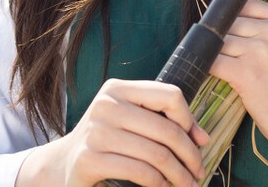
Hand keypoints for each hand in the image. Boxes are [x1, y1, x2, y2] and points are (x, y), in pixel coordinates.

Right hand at [16, 78, 209, 186]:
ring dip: (179, 175)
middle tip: (199, 173)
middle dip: (190, 155)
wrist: (64, 164)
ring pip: (157, 154)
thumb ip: (163, 122)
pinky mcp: (90, 160)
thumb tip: (202, 138)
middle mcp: (105, 105)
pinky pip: (140, 172)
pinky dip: (159, 184)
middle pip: (167, 129)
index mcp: (117, 89)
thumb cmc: (107, 142)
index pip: (169, 95)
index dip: (189, 120)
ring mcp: (96, 132)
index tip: (197, 142)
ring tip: (187, 184)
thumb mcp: (131, 122)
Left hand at [207, 0, 267, 160]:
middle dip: (222, 39)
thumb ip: (263, 26)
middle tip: (233, 59)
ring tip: (230, 71)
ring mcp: (261, 51)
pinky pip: (212, 61)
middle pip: (228, 23)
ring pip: (218, 42)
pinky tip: (219, 77)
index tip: (234, 37)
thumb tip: (218, 16)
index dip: (232, 20)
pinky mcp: (246, 72)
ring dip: (215, 55)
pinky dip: (208, 68)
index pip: (243, 5)